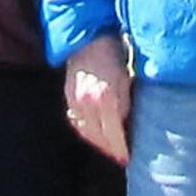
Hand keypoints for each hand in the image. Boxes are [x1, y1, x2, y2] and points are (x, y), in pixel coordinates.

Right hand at [64, 29, 133, 166]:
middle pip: (98, 136)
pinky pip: (76, 120)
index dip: (120, 148)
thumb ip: (125, 102)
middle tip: (120, 156)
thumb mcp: (127, 77)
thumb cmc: (114, 54)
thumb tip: (126, 123)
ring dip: (97, 142)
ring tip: (109, 148)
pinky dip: (85, 130)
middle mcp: (88, 102)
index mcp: (106, 97)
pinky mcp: (68, 95)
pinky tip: (94, 133)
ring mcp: (75, 99)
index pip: (113, 133)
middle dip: (109, 149)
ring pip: (85, 131)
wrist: (89, 36)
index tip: (127, 159)